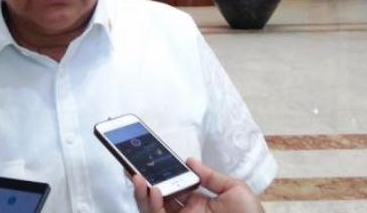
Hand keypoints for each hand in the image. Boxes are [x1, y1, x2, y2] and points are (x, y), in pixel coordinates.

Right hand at [132, 158, 263, 212]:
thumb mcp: (235, 190)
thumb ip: (211, 176)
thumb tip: (189, 161)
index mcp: (197, 201)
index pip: (173, 186)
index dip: (161, 174)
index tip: (150, 159)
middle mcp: (185, 212)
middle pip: (157, 197)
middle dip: (144, 182)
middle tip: (132, 166)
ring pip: (152, 209)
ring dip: (142, 193)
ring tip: (139, 177)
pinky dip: (152, 205)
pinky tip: (154, 191)